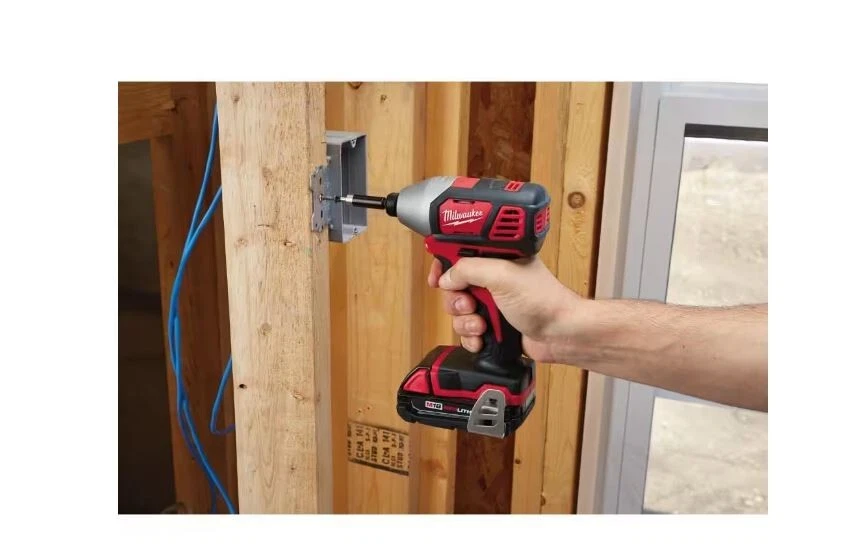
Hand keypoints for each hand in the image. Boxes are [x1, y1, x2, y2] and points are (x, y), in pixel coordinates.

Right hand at [427, 256, 581, 361]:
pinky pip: (467, 332)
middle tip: (470, 304)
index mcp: (497, 258)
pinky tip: (483, 339)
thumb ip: (468, 270)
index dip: (445, 265)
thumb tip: (447, 277)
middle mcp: (493, 279)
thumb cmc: (543, 300)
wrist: (560, 334)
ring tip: (481, 325)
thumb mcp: (501, 275)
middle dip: (457, 300)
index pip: (460, 254)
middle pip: (454, 287)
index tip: (437, 278)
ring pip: (459, 312)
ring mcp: (493, 303)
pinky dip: (471, 337)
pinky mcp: (493, 325)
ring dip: (465, 321)